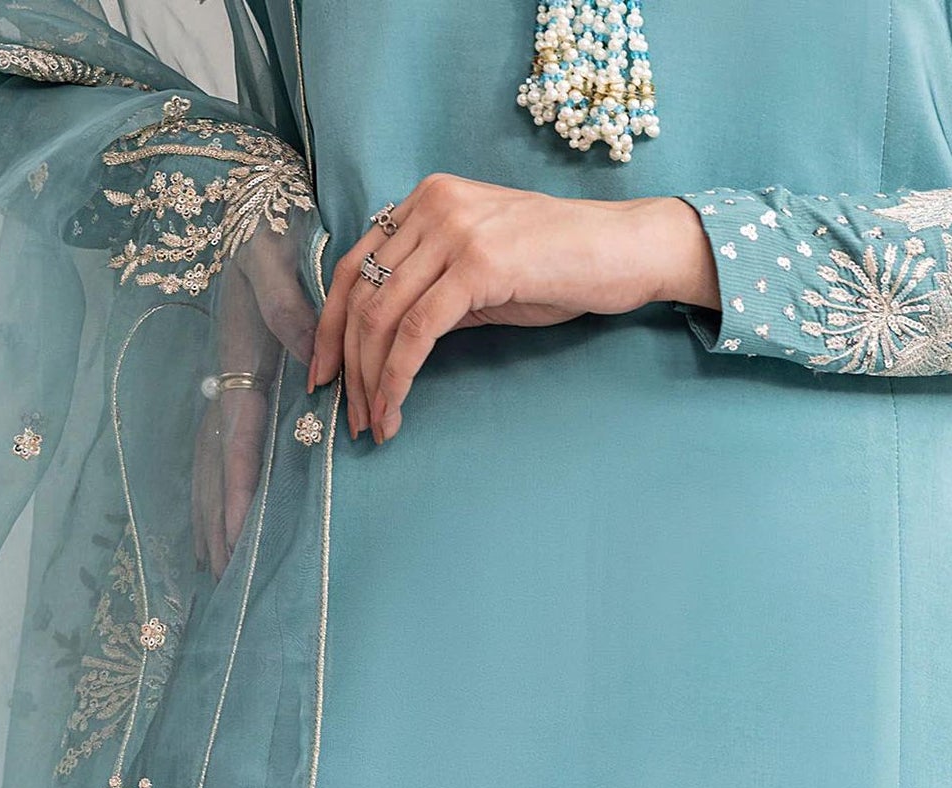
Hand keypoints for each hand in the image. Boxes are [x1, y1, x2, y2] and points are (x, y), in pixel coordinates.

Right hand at [194, 232, 317, 578]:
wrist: (245, 204)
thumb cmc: (267, 232)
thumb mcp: (275, 260)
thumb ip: (289, 307)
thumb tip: (306, 354)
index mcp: (240, 362)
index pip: (237, 440)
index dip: (238, 492)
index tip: (240, 538)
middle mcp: (226, 380)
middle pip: (215, 466)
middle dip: (217, 523)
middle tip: (222, 579)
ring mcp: (225, 383)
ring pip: (212, 462)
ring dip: (212, 515)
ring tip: (215, 566)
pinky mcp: (233, 381)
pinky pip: (220, 446)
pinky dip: (217, 487)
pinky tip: (222, 517)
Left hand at [309, 174, 720, 441]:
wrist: (626, 249)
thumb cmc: (565, 265)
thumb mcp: (486, 274)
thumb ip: (436, 294)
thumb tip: (393, 342)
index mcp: (427, 199)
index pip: (355, 264)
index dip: (331, 325)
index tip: (325, 374)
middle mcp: (431, 204)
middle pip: (360, 294)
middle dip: (346, 364)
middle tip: (347, 415)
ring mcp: (454, 231)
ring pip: (381, 317)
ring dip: (370, 381)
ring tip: (373, 425)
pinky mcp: (477, 265)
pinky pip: (417, 333)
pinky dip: (398, 378)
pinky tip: (396, 410)